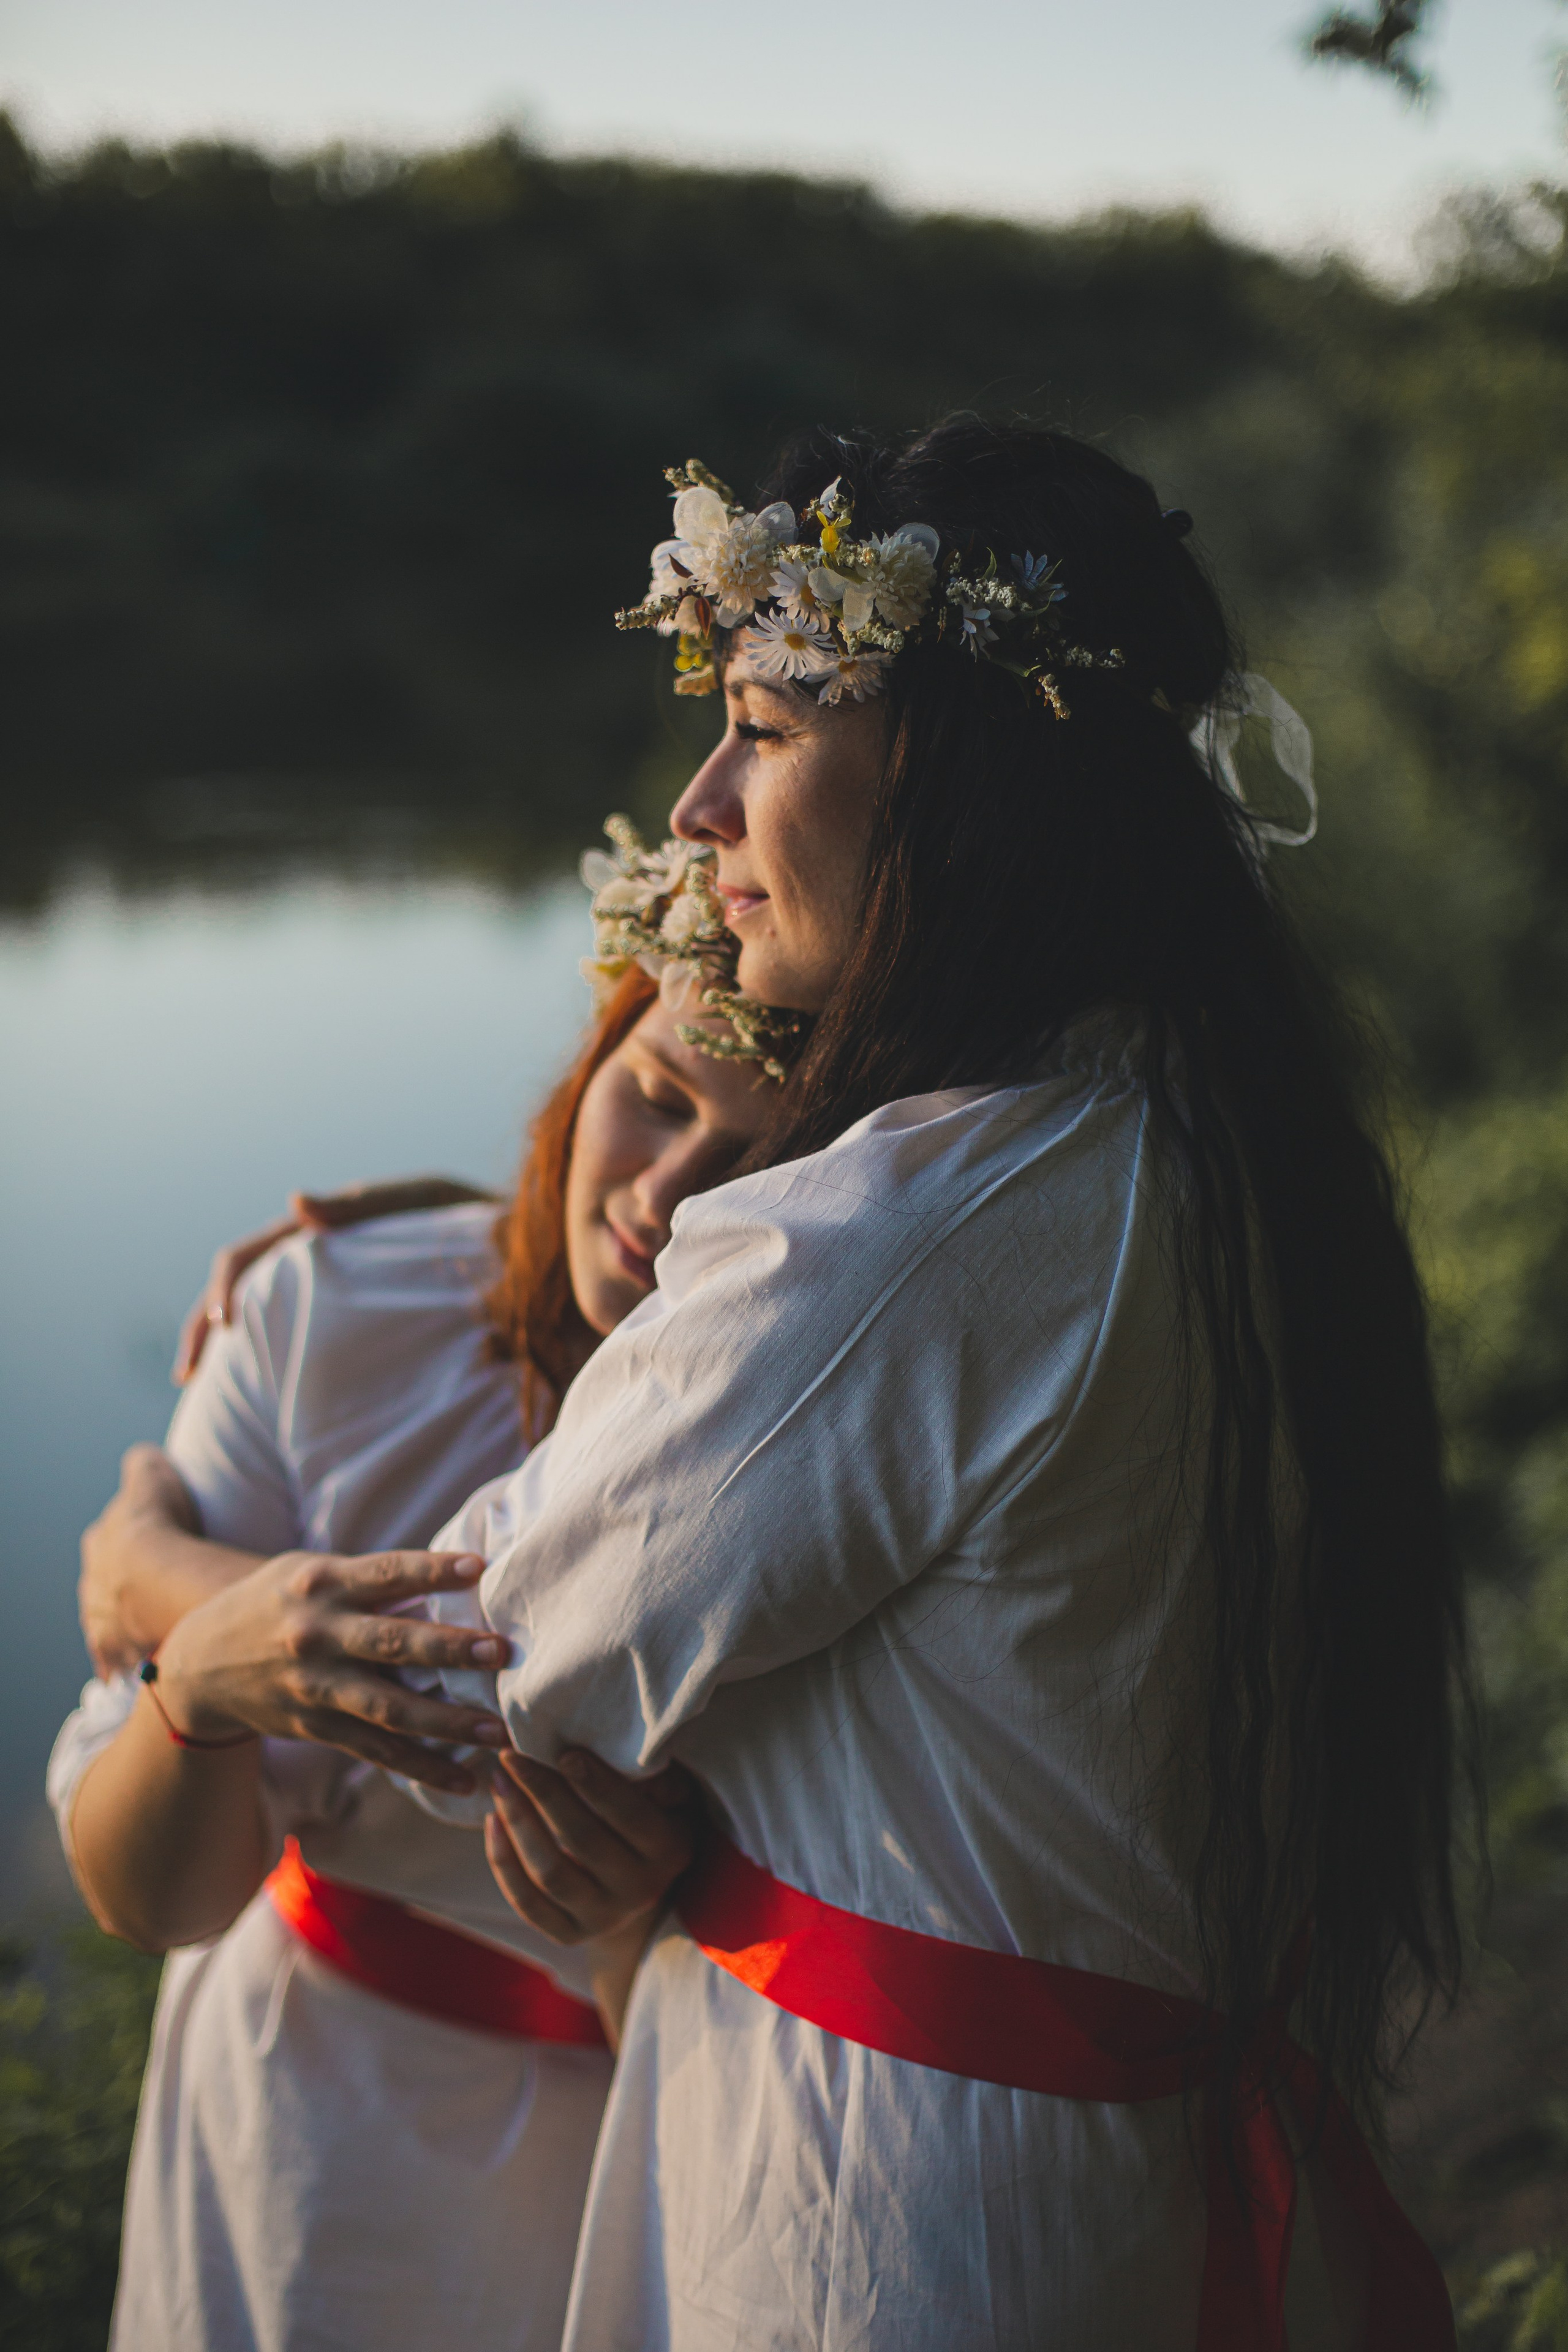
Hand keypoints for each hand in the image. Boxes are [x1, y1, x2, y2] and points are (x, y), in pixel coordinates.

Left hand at [79, 1444, 212, 1677]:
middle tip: (144, 1594)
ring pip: (105, 1624)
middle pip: (102, 1585)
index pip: (107, 1541)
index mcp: (100, 1541)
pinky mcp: (114, 1646)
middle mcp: (92, 1581)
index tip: (144, 1551)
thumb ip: (143, 1465)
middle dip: (119, 1590)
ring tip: (140, 1634)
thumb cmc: (156, 1522)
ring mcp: (101, 1616)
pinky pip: (113, 1657)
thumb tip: (143, 1459)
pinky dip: (120, 1662)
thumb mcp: (150, 1474)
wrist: (157, 1572)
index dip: (127, 1545)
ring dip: (120, 1628)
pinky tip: (130, 1669)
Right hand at [153, 1550, 513, 1793]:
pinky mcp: (316, 1728)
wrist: (197, 1664)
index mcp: (323, 1583)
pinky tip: (465, 1782)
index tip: (480, 1567)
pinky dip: (422, 1769)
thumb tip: (451, 1576)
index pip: (386, 1571)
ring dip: (447, 1722)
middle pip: (392, 1643)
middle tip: (502, 1652)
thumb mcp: (310, 1572)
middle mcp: (319, 1634)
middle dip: (449, 1649)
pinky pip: (376, 1752)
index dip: (432, 1569)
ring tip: (498, 1731)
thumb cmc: (275, 1602)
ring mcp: (316, 1687)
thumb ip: (370, 1577)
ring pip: (390, 1709)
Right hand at [172, 1177, 498, 1382]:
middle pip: (240, 1291)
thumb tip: (293, 1201)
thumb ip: (366, 1205)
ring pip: (264, 1321)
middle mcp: (321, 1262)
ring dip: (230, 1354)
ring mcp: (336, 1295)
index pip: (250, 1255)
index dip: (223, 1287)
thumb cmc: (486, 1225)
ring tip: (207, 1395)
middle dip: (205, 1327)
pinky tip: (267, 1404)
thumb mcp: (429, 1204)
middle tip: (190, 1376)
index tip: (219, 1327)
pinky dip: (274, 1368)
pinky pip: (303, 1345)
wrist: (533, 1259)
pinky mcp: (360, 1327)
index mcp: (328, 1231)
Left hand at [484, 1749, 696, 1946]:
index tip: (563, 1752)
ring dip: (518, 1822)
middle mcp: (640, 1891)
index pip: (630, 1815)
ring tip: (499, 1781)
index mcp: (670, 1850)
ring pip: (550, 1874)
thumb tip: (624, 1755)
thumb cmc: (653, 1815)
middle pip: (582, 1841)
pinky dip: (504, 1862)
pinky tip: (492, 1821)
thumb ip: (655, 1775)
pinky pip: (527, 1903)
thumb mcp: (672, 1792)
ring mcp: (604, 1918)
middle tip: (512, 1756)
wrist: (641, 1882)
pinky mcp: (569, 1933)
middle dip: (544, 1793)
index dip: (596, 1784)